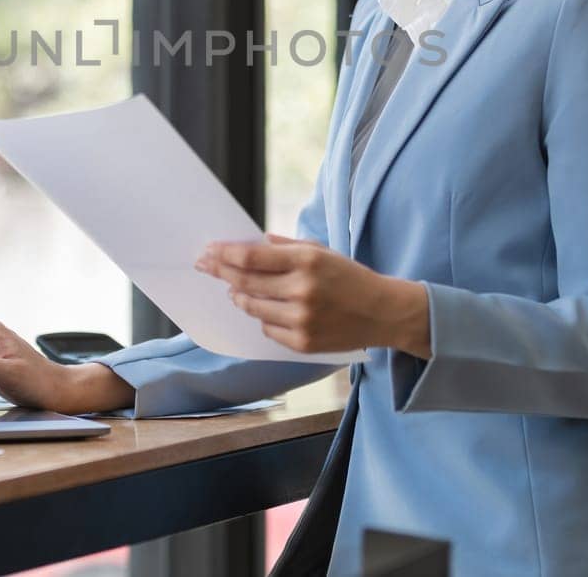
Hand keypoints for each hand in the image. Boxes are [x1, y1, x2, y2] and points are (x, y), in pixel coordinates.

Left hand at [195, 233, 430, 358]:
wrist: (382, 312)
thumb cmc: (349, 277)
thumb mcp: (321, 251)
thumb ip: (285, 246)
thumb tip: (251, 244)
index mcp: (307, 260)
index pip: (251, 258)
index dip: (225, 254)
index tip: (209, 251)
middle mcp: (302, 289)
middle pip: (245, 282)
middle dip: (221, 272)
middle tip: (205, 265)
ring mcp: (302, 319)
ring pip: (252, 307)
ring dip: (239, 296)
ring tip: (234, 290)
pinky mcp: (303, 343)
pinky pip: (268, 329)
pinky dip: (263, 317)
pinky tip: (268, 309)